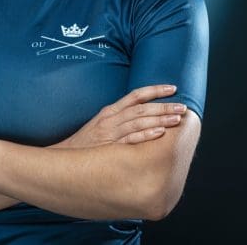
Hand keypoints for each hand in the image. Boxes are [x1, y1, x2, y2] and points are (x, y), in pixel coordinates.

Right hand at [51, 85, 185, 148]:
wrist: (63, 158)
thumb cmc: (85, 144)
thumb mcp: (100, 125)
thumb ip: (119, 120)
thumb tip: (143, 117)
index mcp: (110, 111)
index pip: (135, 95)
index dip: (154, 90)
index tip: (172, 87)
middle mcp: (110, 119)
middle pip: (141, 108)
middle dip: (163, 105)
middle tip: (183, 106)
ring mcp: (109, 132)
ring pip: (138, 121)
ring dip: (160, 118)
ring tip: (177, 118)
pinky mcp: (109, 147)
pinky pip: (130, 139)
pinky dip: (145, 134)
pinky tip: (159, 132)